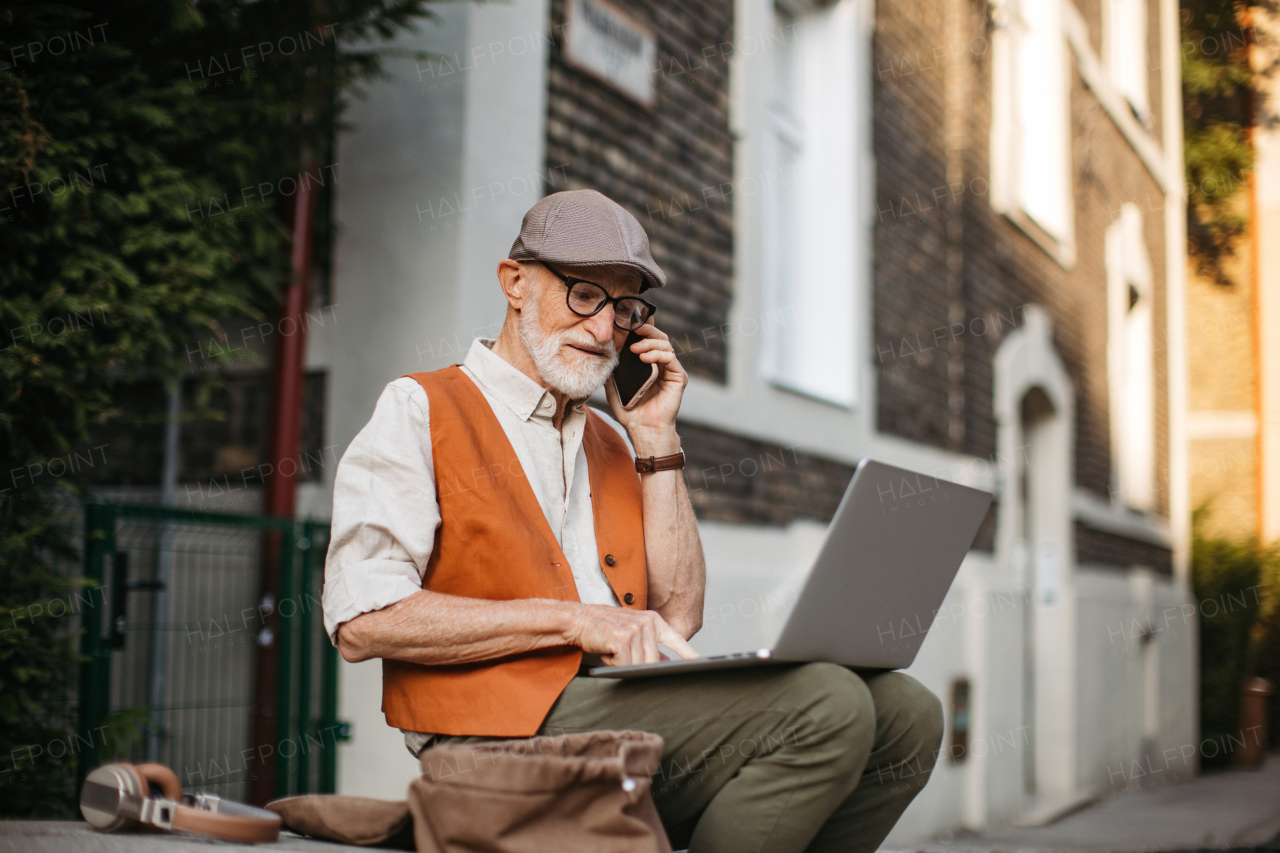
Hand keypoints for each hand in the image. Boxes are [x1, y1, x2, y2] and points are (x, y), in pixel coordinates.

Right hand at [566, 604, 700, 665]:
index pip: (676, 640)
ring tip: (610, 649)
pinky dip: (612, 663)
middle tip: (618, 653)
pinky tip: (606, 650)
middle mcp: (647, 623)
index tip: (702, 664)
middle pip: (653, 662)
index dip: (689, 655)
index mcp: (653, 621)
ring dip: (621, 663)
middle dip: (635, 665)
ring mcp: (636, 629)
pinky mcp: (623, 638)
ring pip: (639, 665)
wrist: (577, 620)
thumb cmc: (602, 629)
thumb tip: (667, 665)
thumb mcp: (631, 634)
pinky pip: (624, 664)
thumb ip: (651, 648)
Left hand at [605, 323, 686, 455]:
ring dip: (649, 342)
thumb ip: (611, 371)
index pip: (647, 339)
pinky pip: (670, 359)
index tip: (627, 321)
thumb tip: (601, 354)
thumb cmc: (631, 411)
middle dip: (646, 329)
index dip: (640, 328)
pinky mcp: (679, 378)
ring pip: (665, 345)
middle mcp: (662, 364)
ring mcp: (671, 370)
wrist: (644, 429)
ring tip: (635, 348)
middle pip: (659, 337)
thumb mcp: (614, 387)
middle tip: (633, 326)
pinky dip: (657, 354)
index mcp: (649, 363)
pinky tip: (644, 357)